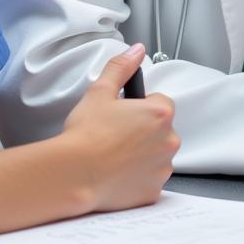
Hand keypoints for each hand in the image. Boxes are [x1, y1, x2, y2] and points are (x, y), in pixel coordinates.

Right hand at [62, 44, 178, 211]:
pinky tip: (117, 173)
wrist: (74, 174)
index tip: (124, 114)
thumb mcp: (100, 91)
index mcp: (160, 113)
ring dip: (143, 153)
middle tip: (116, 134)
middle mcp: (168, 141)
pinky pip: (150, 179)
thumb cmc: (86, 134)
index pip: (161, 102)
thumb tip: (136, 51)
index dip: (141, 107)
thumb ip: (121, 67)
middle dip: (144, 130)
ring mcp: (162, 169)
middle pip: (161, 129)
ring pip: (157, 155)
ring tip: (114, 154)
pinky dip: (138, 177)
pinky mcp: (153, 192)